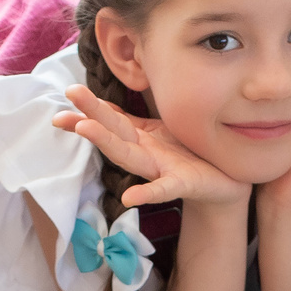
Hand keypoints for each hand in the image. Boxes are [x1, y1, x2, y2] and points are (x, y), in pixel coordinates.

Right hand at [54, 86, 249, 208]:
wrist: (224, 182)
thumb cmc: (191, 152)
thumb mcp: (162, 130)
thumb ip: (136, 120)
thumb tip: (112, 97)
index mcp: (141, 137)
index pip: (110, 119)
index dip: (89, 107)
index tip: (67, 93)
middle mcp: (144, 153)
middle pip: (113, 131)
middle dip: (89, 116)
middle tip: (66, 102)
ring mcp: (159, 169)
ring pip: (128, 155)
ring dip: (105, 141)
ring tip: (84, 128)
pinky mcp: (180, 184)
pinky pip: (163, 189)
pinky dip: (146, 192)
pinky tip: (130, 197)